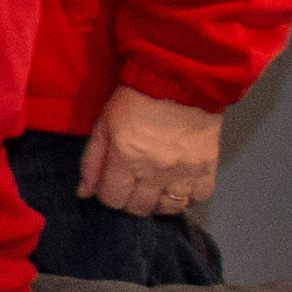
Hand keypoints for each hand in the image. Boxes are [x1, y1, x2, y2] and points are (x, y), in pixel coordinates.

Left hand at [81, 84, 221, 217]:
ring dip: (159, 203)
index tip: (112, 186)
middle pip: (140, 208)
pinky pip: (199, 197)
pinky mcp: (207, 167)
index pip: (113, 199)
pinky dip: (188, 197)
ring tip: (155, 189)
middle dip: (131, 202)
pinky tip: (178, 186)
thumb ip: (92, 163)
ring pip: (170, 207)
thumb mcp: (103, 126)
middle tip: (132, 187)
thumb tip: (84, 193)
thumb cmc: (134, 101)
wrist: (178, 83)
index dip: (109, 196)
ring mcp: (183, 172)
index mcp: (125, 159)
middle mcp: (154, 171)